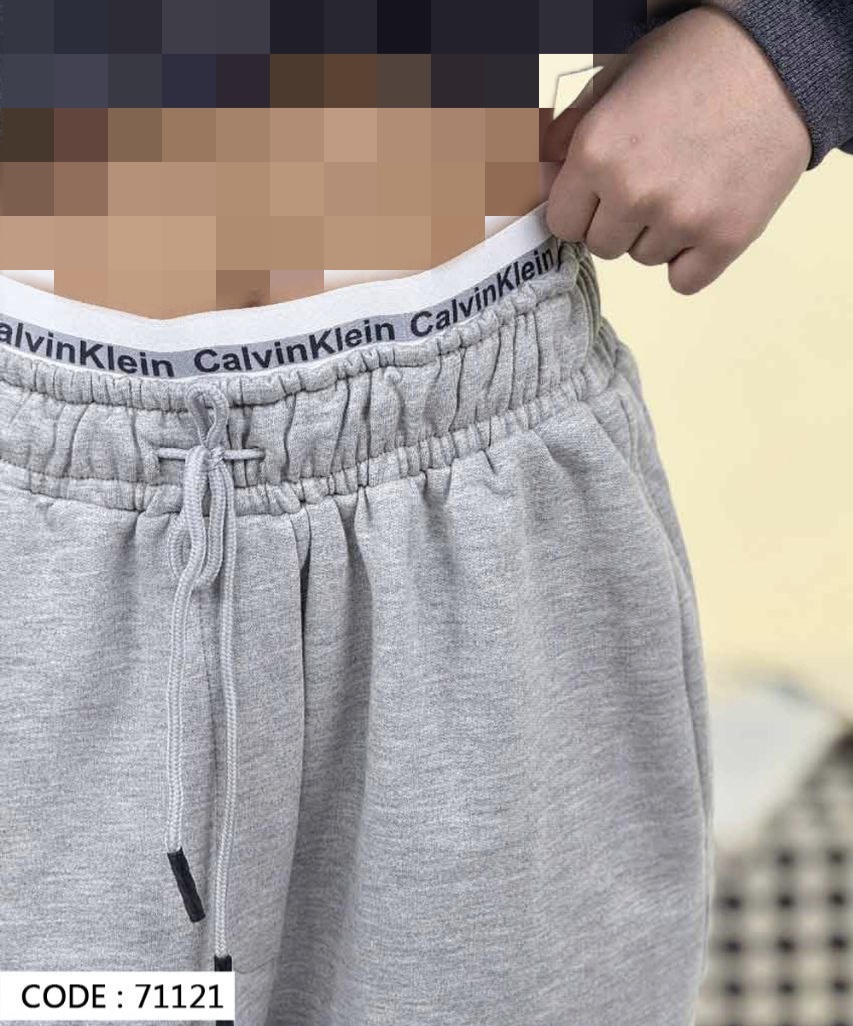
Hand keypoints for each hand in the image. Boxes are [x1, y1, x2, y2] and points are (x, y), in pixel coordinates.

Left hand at [543, 5, 812, 293]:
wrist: (779, 61)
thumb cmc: (691, 65)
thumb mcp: (614, 82)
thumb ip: (567, 136)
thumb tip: (532, 177)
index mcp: (597, 152)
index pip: (562, 223)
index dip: (582, 208)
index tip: (603, 194)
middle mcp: (634, 192)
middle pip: (602, 246)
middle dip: (620, 221)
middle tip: (654, 180)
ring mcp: (682, 219)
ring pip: (644, 259)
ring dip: (659, 235)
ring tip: (688, 185)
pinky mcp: (726, 238)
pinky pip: (684, 280)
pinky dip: (692, 258)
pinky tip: (705, 217)